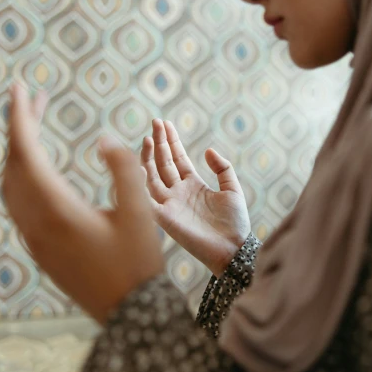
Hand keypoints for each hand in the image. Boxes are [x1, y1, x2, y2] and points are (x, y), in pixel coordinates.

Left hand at [2, 83, 162, 323]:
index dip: (21, 117)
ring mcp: (34, 238)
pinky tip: (39, 168)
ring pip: (12, 185)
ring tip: (35, 126)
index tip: (19, 87)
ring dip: (19, 152)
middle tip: (33, 98)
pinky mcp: (40, 248)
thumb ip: (125, 170)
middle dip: (20, 127)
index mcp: (58, 211)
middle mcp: (36, 223)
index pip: (27, 153)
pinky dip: (22, 175)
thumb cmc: (138, 264)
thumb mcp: (141, 212)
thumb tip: (103, 139)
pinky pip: (18, 203)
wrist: (129, 315)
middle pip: (14, 165)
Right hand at [141, 119, 249, 276]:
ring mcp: (169, 205)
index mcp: (193, 185)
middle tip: (155, 122)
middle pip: (164, 163)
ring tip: (147, 138)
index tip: (165, 123)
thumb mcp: (232, 189)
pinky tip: (136, 168)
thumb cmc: (235, 224)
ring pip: (152, 177)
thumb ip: (223, 168)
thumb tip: (208, 150)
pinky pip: (148, 200)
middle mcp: (178, 193)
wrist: (233, 250)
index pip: (177, 158)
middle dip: (159, 142)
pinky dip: (140, 186)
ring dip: (148, 158)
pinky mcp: (165, 219)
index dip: (171, 141)